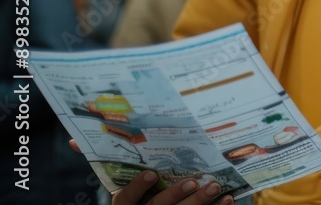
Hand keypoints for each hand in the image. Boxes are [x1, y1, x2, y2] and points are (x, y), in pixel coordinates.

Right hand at [70, 140, 234, 204]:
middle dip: (176, 196)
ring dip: (200, 203)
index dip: (138, 188)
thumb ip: (104, 163)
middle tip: (194, 179)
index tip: (152, 173)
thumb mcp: (121, 186)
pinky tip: (228, 200)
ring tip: (217, 186)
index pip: (125, 200)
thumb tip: (75, 139)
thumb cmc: (136, 198)